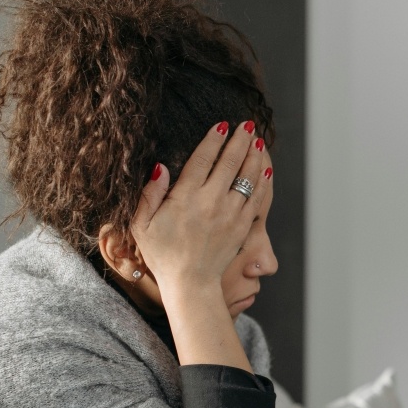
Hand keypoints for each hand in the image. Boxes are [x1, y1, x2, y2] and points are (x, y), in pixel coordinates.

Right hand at [131, 121, 270, 295]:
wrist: (190, 283)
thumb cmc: (162, 254)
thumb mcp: (142, 225)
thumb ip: (148, 195)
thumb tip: (161, 167)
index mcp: (185, 197)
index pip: (202, 159)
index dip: (213, 140)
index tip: (221, 125)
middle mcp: (211, 202)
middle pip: (230, 162)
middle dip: (240, 140)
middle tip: (247, 123)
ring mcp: (230, 214)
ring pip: (248, 177)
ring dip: (254, 155)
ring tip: (257, 139)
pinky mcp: (243, 226)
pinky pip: (258, 198)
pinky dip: (263, 180)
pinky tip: (266, 168)